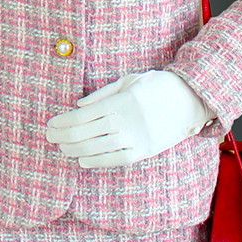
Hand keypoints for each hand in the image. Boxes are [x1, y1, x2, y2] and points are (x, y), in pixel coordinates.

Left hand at [45, 69, 210, 167]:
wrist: (192, 100)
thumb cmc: (157, 86)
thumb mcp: (130, 80)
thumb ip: (103, 93)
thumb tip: (78, 106)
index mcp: (122, 101)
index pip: (84, 115)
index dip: (64, 121)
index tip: (51, 124)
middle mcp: (128, 121)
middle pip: (87, 132)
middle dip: (64, 135)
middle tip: (49, 136)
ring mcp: (138, 137)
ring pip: (99, 147)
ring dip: (76, 149)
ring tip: (62, 148)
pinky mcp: (147, 150)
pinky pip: (118, 159)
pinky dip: (98, 161)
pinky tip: (83, 160)